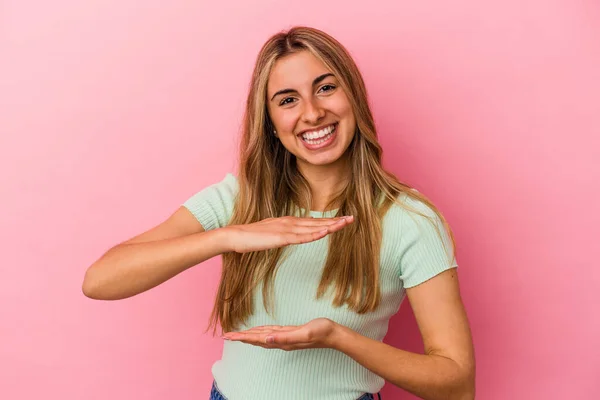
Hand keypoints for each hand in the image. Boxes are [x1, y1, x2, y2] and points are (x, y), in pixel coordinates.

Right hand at [222, 215, 353, 252]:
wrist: (234, 236)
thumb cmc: (250, 238)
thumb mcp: (271, 235)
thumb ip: (283, 234)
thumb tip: (291, 236)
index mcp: (288, 222)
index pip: (313, 222)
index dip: (329, 221)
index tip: (342, 220)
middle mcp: (290, 222)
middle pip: (317, 222)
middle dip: (335, 221)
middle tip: (352, 219)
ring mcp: (286, 229)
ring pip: (313, 228)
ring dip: (330, 226)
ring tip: (345, 224)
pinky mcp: (281, 237)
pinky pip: (301, 237)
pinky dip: (314, 234)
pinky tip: (325, 233)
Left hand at [222, 318, 339, 349]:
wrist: (333, 334)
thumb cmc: (321, 332)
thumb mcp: (303, 332)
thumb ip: (285, 337)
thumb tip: (267, 339)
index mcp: (281, 341)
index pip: (256, 339)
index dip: (242, 337)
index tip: (228, 336)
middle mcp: (281, 341)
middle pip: (256, 339)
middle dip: (241, 338)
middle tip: (226, 336)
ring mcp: (285, 338)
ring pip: (262, 337)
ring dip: (249, 336)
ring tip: (237, 335)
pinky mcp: (290, 333)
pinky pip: (271, 333)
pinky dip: (261, 332)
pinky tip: (259, 331)